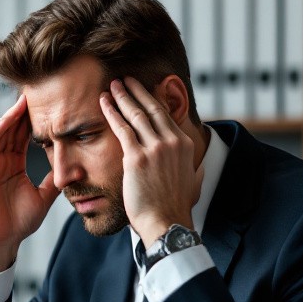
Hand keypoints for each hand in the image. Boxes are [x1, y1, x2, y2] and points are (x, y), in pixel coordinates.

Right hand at [0, 95, 59, 279]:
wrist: (4, 240)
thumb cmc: (20, 222)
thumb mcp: (44, 197)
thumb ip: (54, 181)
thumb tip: (74, 170)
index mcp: (14, 165)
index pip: (24, 137)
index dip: (35, 121)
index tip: (50, 105)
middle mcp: (1, 161)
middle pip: (13, 130)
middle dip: (24, 111)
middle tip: (39, 91)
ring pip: (1, 132)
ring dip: (13, 115)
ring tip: (26, 97)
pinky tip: (11, 117)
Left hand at [99, 78, 203, 245]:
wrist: (166, 222)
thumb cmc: (175, 208)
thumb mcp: (192, 184)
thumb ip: (193, 171)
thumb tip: (198, 169)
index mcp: (185, 145)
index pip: (166, 116)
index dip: (152, 100)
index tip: (142, 90)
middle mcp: (172, 142)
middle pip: (151, 109)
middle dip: (136, 91)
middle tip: (125, 80)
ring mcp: (155, 148)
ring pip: (136, 115)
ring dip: (122, 97)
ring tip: (113, 86)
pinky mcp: (137, 157)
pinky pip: (122, 129)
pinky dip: (112, 112)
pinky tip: (104, 102)